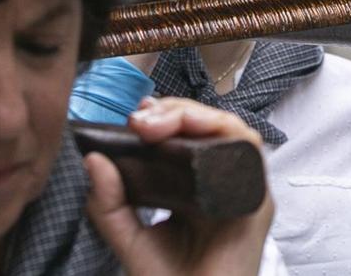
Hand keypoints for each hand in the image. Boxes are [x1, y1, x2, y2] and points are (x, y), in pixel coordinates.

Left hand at [84, 98, 272, 275]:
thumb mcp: (127, 239)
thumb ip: (107, 204)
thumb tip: (93, 159)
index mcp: (194, 188)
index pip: (185, 137)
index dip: (163, 117)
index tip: (134, 116)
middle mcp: (220, 185)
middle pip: (207, 128)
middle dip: (174, 112)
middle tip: (141, 120)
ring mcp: (241, 191)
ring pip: (230, 131)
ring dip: (196, 116)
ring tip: (161, 122)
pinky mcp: (257, 202)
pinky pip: (250, 154)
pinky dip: (226, 132)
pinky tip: (197, 131)